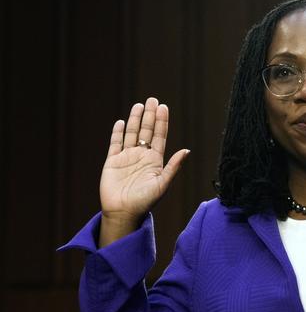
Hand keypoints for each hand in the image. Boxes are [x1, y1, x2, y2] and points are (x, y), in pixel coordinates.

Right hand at [99, 97, 188, 245]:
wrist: (124, 212)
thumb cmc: (146, 202)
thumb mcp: (162, 184)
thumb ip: (173, 167)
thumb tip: (187, 151)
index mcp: (155, 161)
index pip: (159, 136)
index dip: (161, 122)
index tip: (163, 107)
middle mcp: (141, 156)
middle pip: (146, 131)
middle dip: (149, 116)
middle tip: (152, 99)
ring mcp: (127, 158)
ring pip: (131, 134)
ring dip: (135, 120)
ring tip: (139, 105)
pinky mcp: (112, 161)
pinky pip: (115, 143)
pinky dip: (118, 132)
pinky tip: (122, 122)